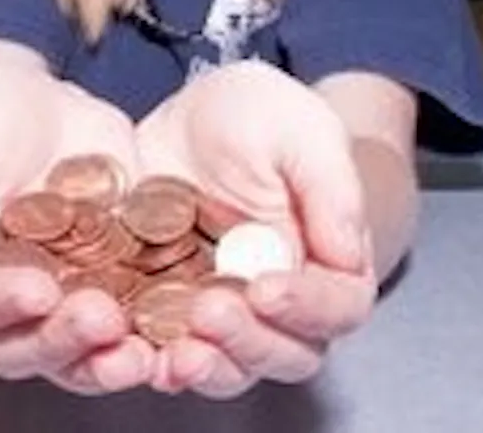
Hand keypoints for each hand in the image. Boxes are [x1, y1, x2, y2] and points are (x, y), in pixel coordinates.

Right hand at [0, 59, 156, 393]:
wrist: (38, 97)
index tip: (35, 289)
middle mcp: (4, 302)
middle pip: (24, 346)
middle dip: (62, 340)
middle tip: (99, 317)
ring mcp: (64, 300)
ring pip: (80, 353)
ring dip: (109, 359)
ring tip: (140, 349)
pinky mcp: (117, 287)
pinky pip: (137, 326)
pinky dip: (159, 336)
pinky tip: (183, 330)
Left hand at [135, 60, 374, 397]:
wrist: (187, 119)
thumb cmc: (257, 117)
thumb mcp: (297, 128)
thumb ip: (330, 183)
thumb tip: (348, 251)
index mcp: (328, 263)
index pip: (337, 306)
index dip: (307, 307)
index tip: (266, 288)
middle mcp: (282, 304)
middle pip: (284, 351)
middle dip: (248, 341)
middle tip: (209, 313)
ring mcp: (225, 313)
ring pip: (228, 365)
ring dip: (205, 365)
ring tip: (176, 353)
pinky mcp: (169, 311)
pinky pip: (165, 350)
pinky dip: (152, 359)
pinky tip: (133, 350)